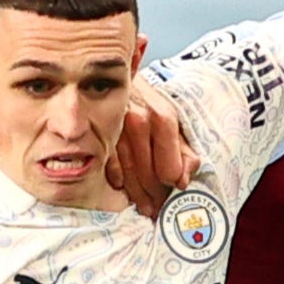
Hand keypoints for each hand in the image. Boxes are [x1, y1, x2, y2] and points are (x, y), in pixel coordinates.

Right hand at [109, 77, 200, 220]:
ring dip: (138, 194)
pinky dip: (117, 180)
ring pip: (128, 173)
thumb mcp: (173, 117)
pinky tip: (124, 189)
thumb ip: (184, 149)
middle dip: (156, 194)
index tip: (174, 189)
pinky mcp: (98, 134)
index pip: (168, 165)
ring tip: (146, 208)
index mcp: (161, 117)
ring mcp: (115, 129)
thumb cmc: (149, 100)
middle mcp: (137, 122)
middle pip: (148, 173)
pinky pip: (109, 166)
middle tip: (160, 208)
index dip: (172, 180)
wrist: (119, 76)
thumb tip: (184, 180)